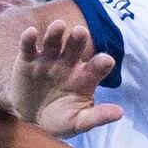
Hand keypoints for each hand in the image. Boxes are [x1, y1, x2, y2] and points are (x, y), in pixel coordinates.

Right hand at [16, 19, 124, 137]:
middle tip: (80, 32)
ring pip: (53, 42)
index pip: (97, 66)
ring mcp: (48, 60)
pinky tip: (31, 32)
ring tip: (59, 25)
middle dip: (78, 39)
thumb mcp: (79, 122)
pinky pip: (28, 47)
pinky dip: (29, 39)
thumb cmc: (60, 120)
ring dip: (55, 33)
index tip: (106, 61)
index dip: (102, 63)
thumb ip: (97, 117)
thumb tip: (119, 113)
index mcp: (85, 76)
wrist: (30, 120)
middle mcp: (68, 63)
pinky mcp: (28, 61)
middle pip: (75, 47)